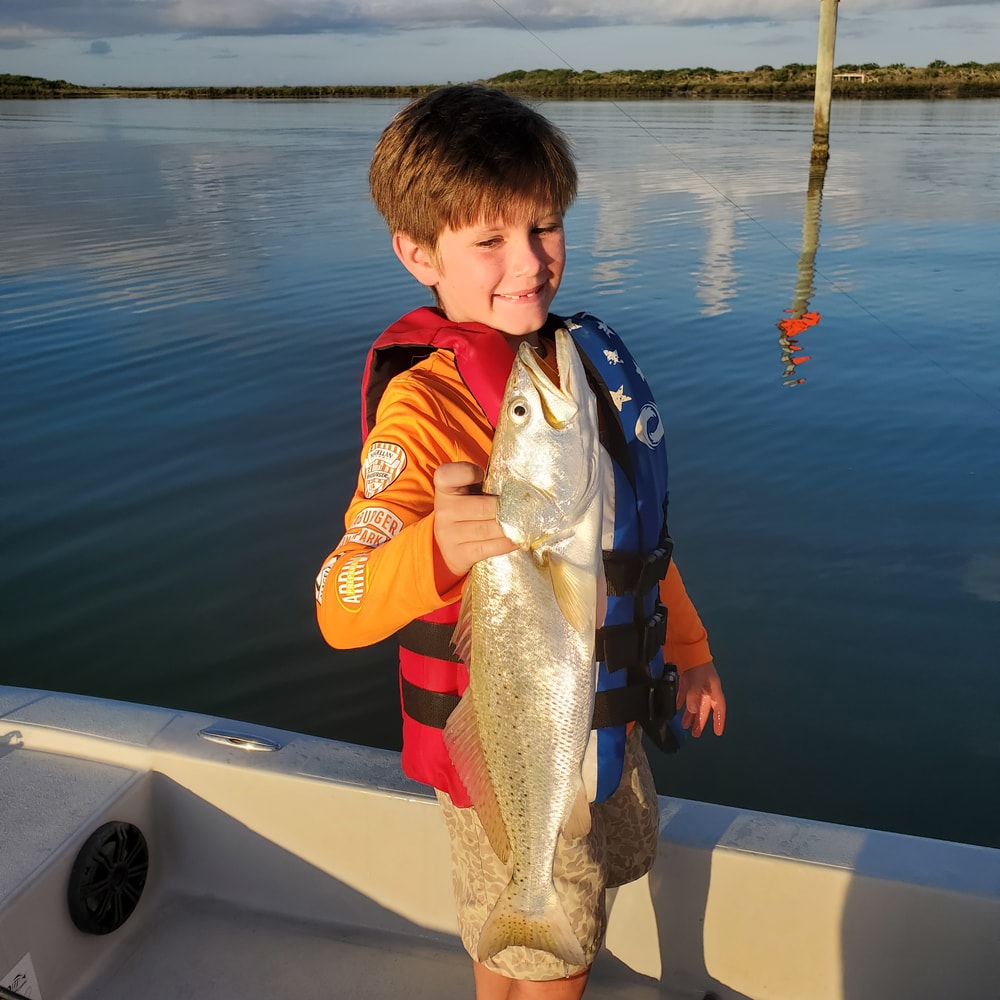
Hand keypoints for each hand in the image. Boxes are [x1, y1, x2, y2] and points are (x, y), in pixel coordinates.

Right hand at [433, 462, 516, 581]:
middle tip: (528, 507)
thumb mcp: (470, 488)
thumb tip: (519, 484)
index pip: (449, 474)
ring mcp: (448, 534)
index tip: (481, 475)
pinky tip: (517, 540)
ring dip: (511, 528)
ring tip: (528, 524)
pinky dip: (506, 544)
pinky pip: (488, 548)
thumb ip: (485, 481)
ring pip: (488, 529)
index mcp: (444, 487)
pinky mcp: (457, 554)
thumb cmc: (470, 506)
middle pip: (483, 507)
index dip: (468, 473)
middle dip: (507, 508)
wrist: (452, 540)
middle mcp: (443, 510)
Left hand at [676, 660, 725, 737]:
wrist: (687, 646)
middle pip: (704, 708)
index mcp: (713, 689)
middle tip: (696, 734)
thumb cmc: (697, 665)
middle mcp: (706, 688)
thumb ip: (695, 696)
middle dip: (700, 721)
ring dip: (690, 714)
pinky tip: (677, 708)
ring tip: (684, 725)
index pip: (719, 708)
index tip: (718, 732)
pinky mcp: (686, 679)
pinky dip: (681, 701)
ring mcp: (696, 684)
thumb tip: (693, 711)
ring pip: (694, 703)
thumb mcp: (697, 681)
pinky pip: (684, 694)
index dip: (719, 720)